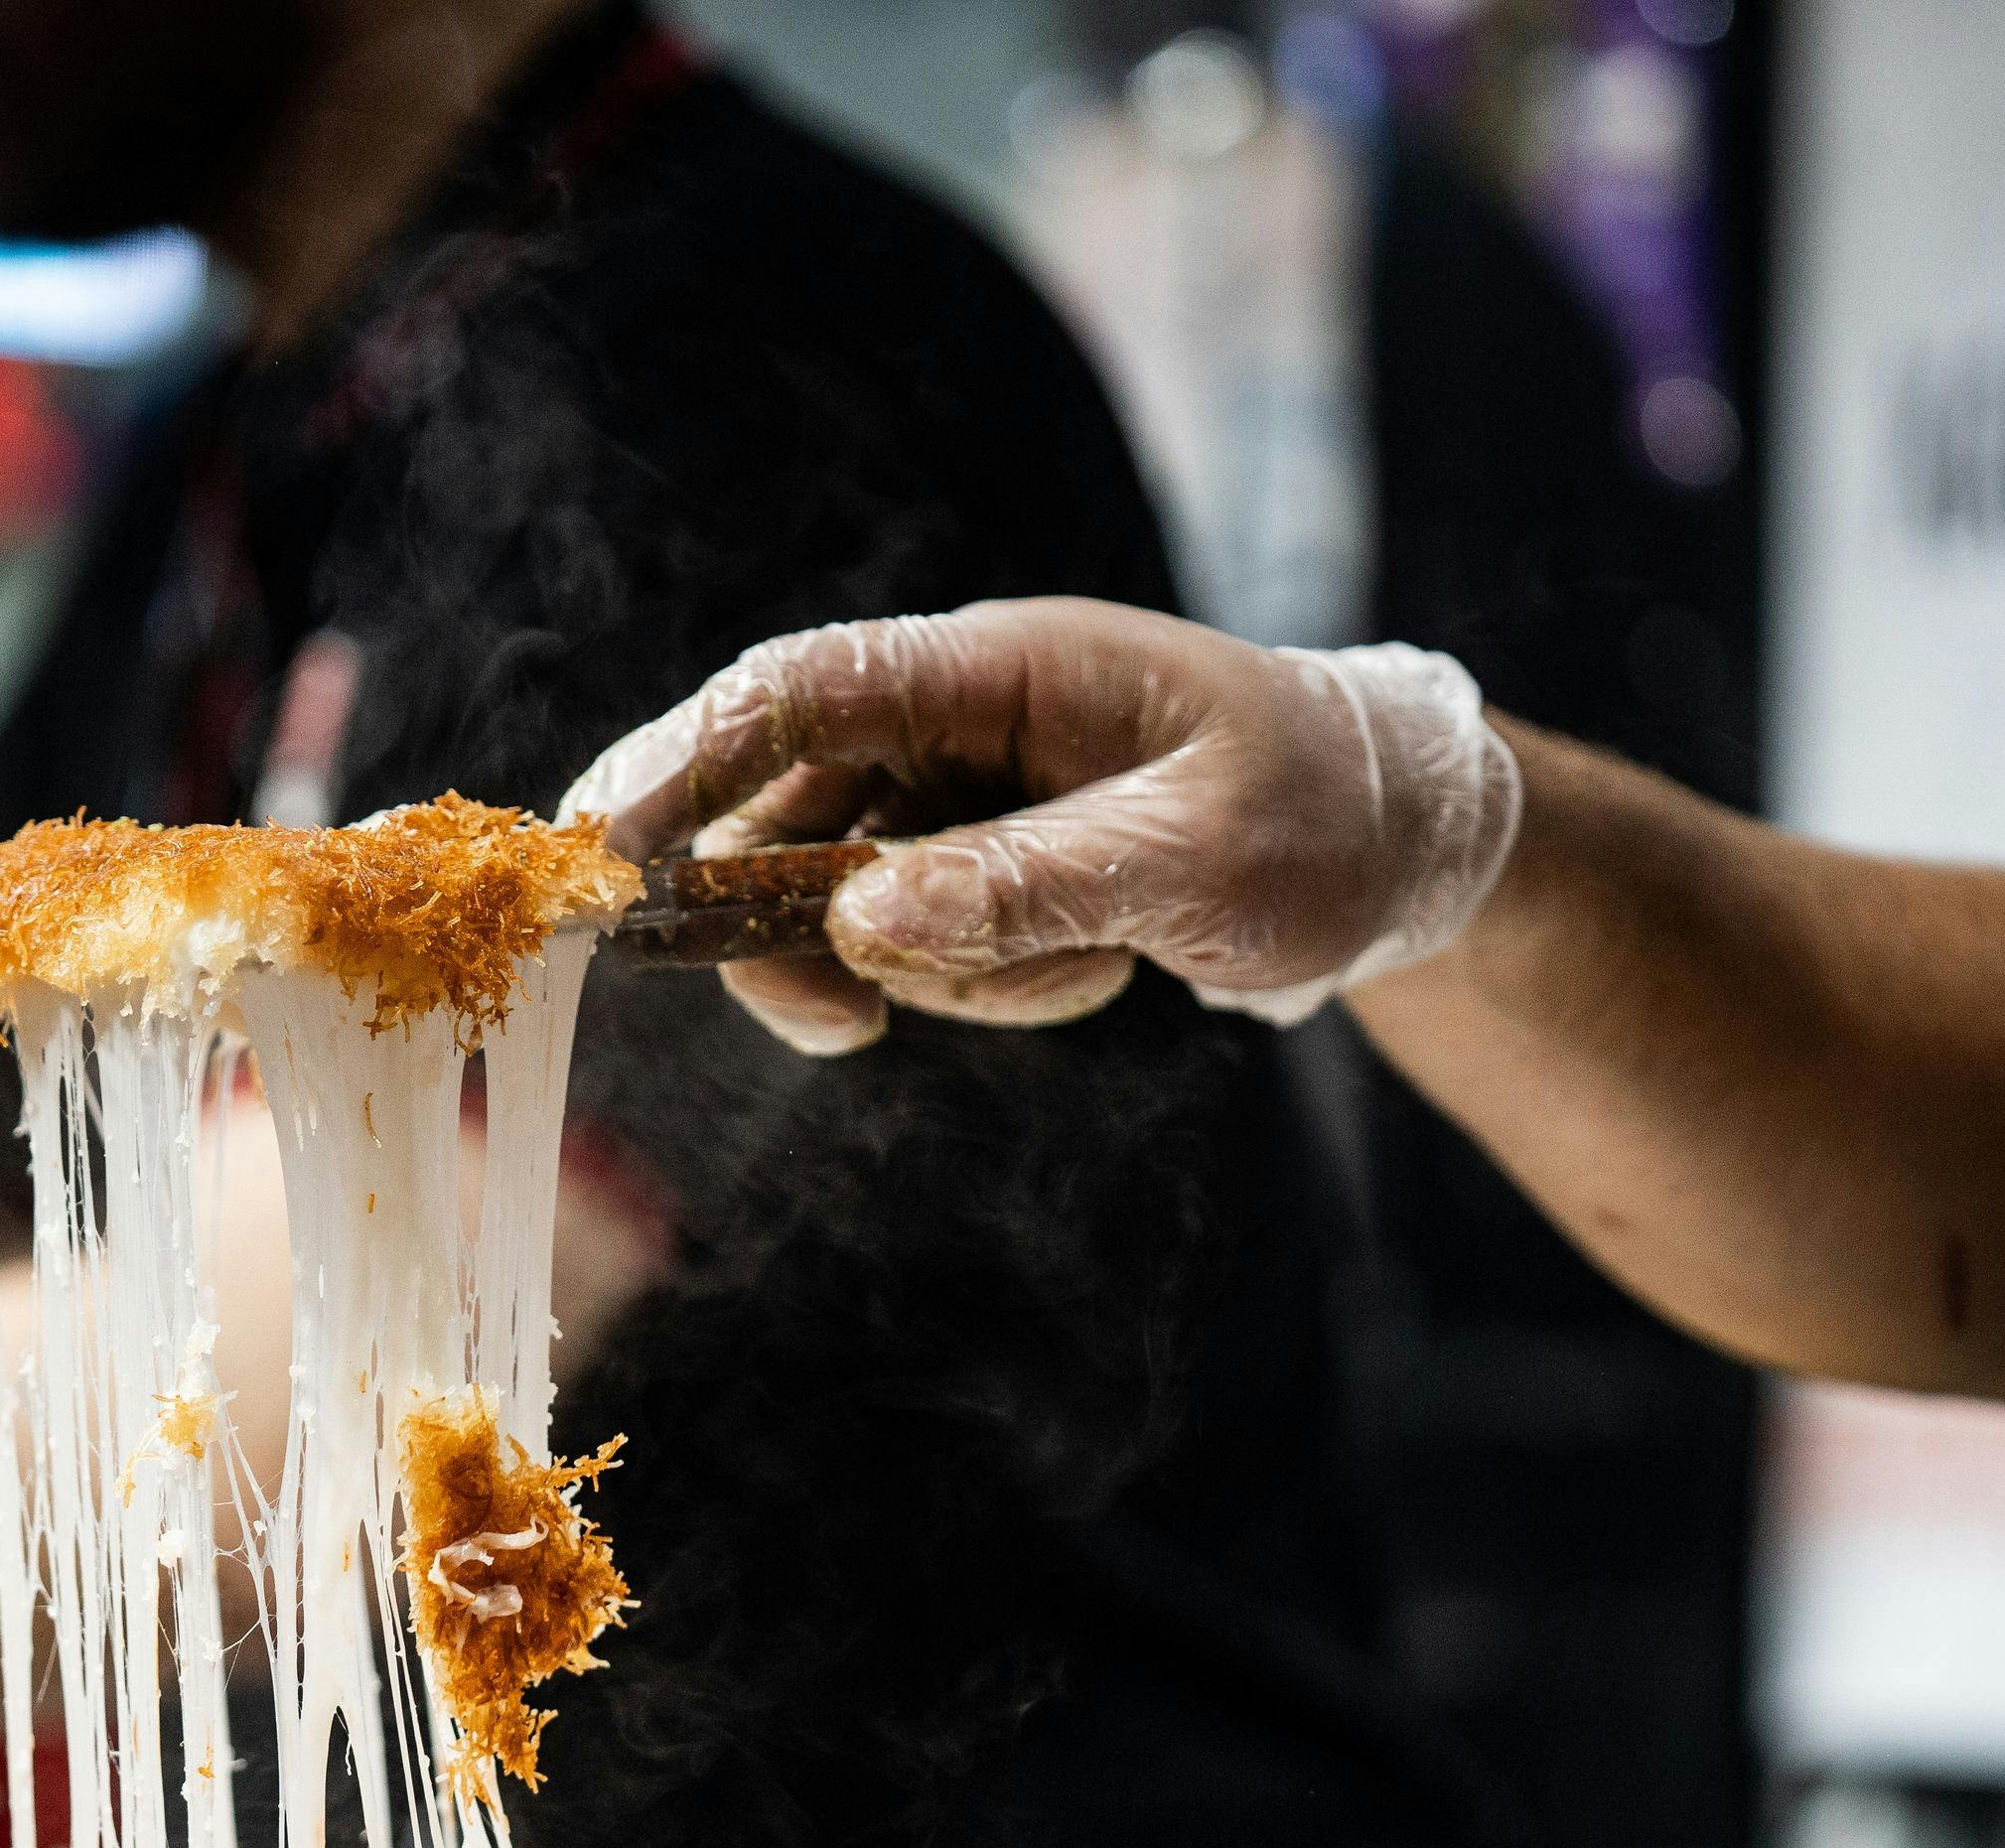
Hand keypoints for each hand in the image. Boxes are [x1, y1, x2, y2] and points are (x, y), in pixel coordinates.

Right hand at [557, 599, 1521, 1052]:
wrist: (1400, 848)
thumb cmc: (1321, 816)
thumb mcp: (1199, 857)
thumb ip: (1034, 885)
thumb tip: (867, 926)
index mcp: (1000, 663)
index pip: (797, 692)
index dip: (685, 760)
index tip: (604, 853)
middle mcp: (954, 716)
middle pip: (778, 810)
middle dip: (794, 927)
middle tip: (841, 1027)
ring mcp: (956, 794)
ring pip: (842, 901)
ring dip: (940, 973)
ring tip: (1089, 969)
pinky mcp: (972, 864)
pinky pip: (910, 945)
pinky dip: (979, 987)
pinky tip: (1096, 971)